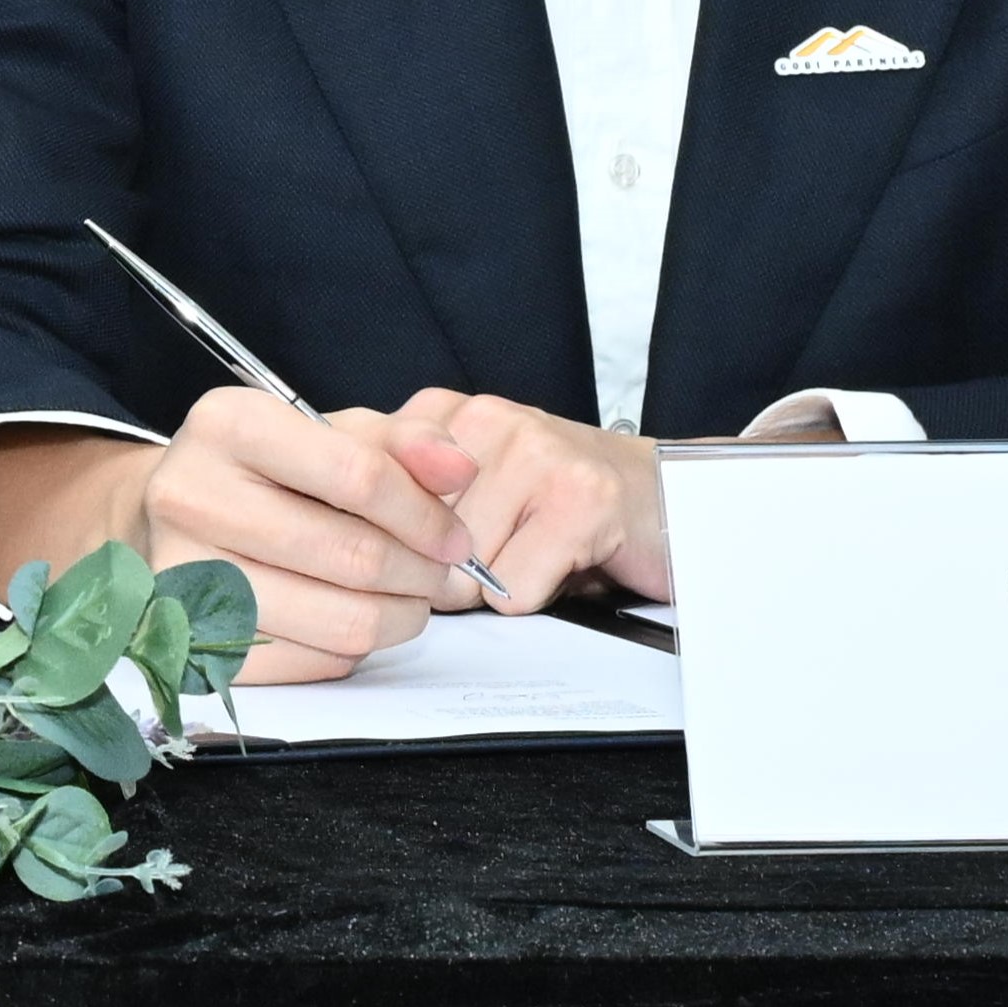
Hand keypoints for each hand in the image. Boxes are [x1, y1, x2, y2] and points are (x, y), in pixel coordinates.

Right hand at [0, 392, 460, 683]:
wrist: (164, 519)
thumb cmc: (262, 472)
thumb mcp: (323, 434)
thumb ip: (399, 444)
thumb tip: (458, 467)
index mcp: (226, 425)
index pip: (357, 475)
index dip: (427, 513)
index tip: (456, 536)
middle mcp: (189, 496)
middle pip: (353, 555)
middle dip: (421, 573)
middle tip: (441, 575)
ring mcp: (184, 577)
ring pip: (343, 622)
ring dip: (399, 617)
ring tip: (408, 600)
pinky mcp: (193, 643)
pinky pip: (314, 663)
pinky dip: (352, 648)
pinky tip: (351, 618)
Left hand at [384, 391, 672, 613]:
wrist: (660, 494)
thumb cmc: (553, 498)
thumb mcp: (461, 484)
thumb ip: (400, 498)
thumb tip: (346, 546)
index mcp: (439, 411)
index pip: (360, 483)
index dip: (375, 540)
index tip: (393, 553)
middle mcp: (482, 418)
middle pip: (411, 542)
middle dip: (444, 570)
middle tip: (496, 548)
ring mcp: (534, 452)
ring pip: (463, 571)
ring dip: (496, 584)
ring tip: (534, 548)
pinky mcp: (578, 499)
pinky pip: (513, 589)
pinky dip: (535, 595)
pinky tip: (562, 560)